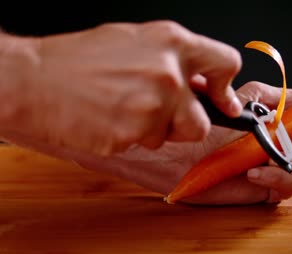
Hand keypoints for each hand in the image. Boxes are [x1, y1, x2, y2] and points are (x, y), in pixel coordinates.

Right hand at [6, 20, 241, 154]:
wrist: (36, 80)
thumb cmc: (80, 59)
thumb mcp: (135, 42)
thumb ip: (175, 60)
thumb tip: (204, 83)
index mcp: (172, 42)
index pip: (226, 62)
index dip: (226, 86)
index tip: (225, 101)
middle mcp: (169, 74)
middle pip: (202, 120)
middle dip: (184, 123)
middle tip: (157, 112)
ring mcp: (153, 106)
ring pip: (175, 136)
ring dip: (156, 130)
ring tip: (125, 109)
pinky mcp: (134, 133)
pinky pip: (148, 144)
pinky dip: (133, 137)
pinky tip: (111, 119)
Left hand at [69, 81, 291, 204]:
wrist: (163, 142)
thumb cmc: (194, 113)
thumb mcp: (237, 97)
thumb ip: (272, 96)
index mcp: (281, 110)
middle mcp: (282, 136)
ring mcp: (274, 162)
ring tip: (285, 150)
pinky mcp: (260, 187)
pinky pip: (287, 188)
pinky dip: (279, 177)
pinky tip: (257, 167)